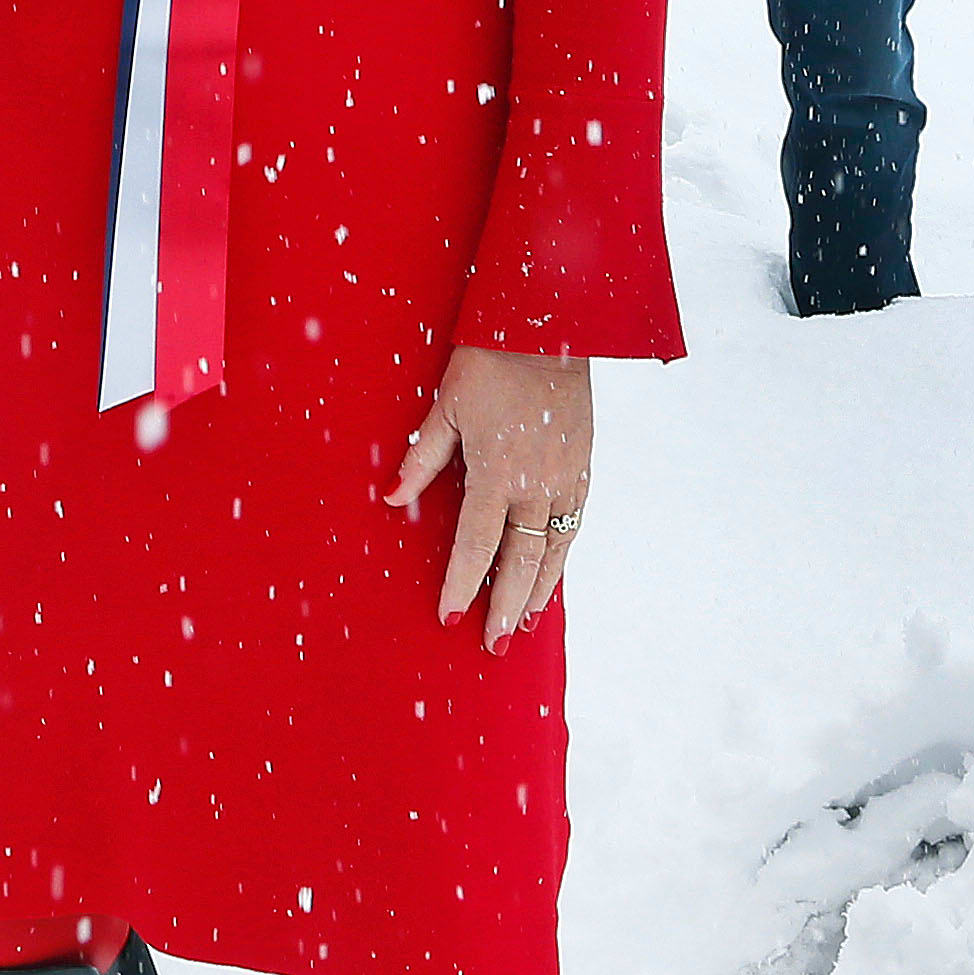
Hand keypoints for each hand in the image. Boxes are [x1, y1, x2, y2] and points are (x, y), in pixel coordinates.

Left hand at [392, 347, 592, 647]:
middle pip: (520, 562)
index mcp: (497, 472)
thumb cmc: (488, 364)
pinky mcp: (584, 469)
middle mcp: (537, 485)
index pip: (476, 545)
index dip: (462, 584)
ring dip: (537, 592)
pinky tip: (551, 577)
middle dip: (504, 606)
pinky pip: (572, 527)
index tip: (450, 616)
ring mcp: (566, 480)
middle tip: (492, 644)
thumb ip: (422, 459)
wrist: (549, 330)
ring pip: (553, 552)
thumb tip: (390, 499)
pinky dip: (560, 558)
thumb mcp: (445, 406)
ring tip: (522, 625)